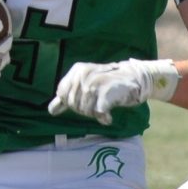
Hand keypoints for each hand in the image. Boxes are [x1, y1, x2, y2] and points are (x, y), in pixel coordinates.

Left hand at [49, 58, 181, 118]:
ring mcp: (95, 82)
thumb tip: (51, 111)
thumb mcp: (86, 85)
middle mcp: (84, 74)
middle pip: (73, 104)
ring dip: (95, 114)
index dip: (72, 104)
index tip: (86, 101)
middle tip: (98, 105)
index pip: (62, 95)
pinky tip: (108, 117)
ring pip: (85, 110)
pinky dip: (103, 118)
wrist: (135, 79)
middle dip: (85, 110)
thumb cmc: (109, 84)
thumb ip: (68, 97)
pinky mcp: (106, 92)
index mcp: (77, 70)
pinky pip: (98, 112)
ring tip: (105, 108)